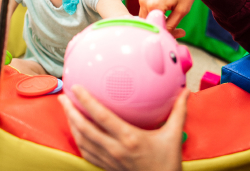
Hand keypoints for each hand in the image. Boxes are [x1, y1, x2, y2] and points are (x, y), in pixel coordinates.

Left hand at [58, 85, 188, 170]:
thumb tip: (185, 91)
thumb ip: (178, 111)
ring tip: (66, 110)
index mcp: (129, 138)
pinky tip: (77, 131)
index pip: (102, 116)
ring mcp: (109, 160)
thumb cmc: (168, 162)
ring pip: (82, 141)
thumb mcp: (174, 135)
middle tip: (63, 97)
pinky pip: (87, 153)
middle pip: (84, 128)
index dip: (87, 101)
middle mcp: (115, 149)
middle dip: (70, 112)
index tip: (77, 87)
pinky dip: (78, 140)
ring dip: (71, 124)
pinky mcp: (107, 167)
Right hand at [138, 0, 229, 37]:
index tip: (180, 33)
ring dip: (157, 20)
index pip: (154, 28)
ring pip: (146, 16)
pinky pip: (147, 7)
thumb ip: (171, 26)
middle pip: (148, 23)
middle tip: (178, 29)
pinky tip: (168, 7)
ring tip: (172, 16)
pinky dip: (155, 11)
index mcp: (153, 6)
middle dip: (160, 28)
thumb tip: (163, 36)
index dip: (166, 34)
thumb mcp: (182, 10)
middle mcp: (144, 0)